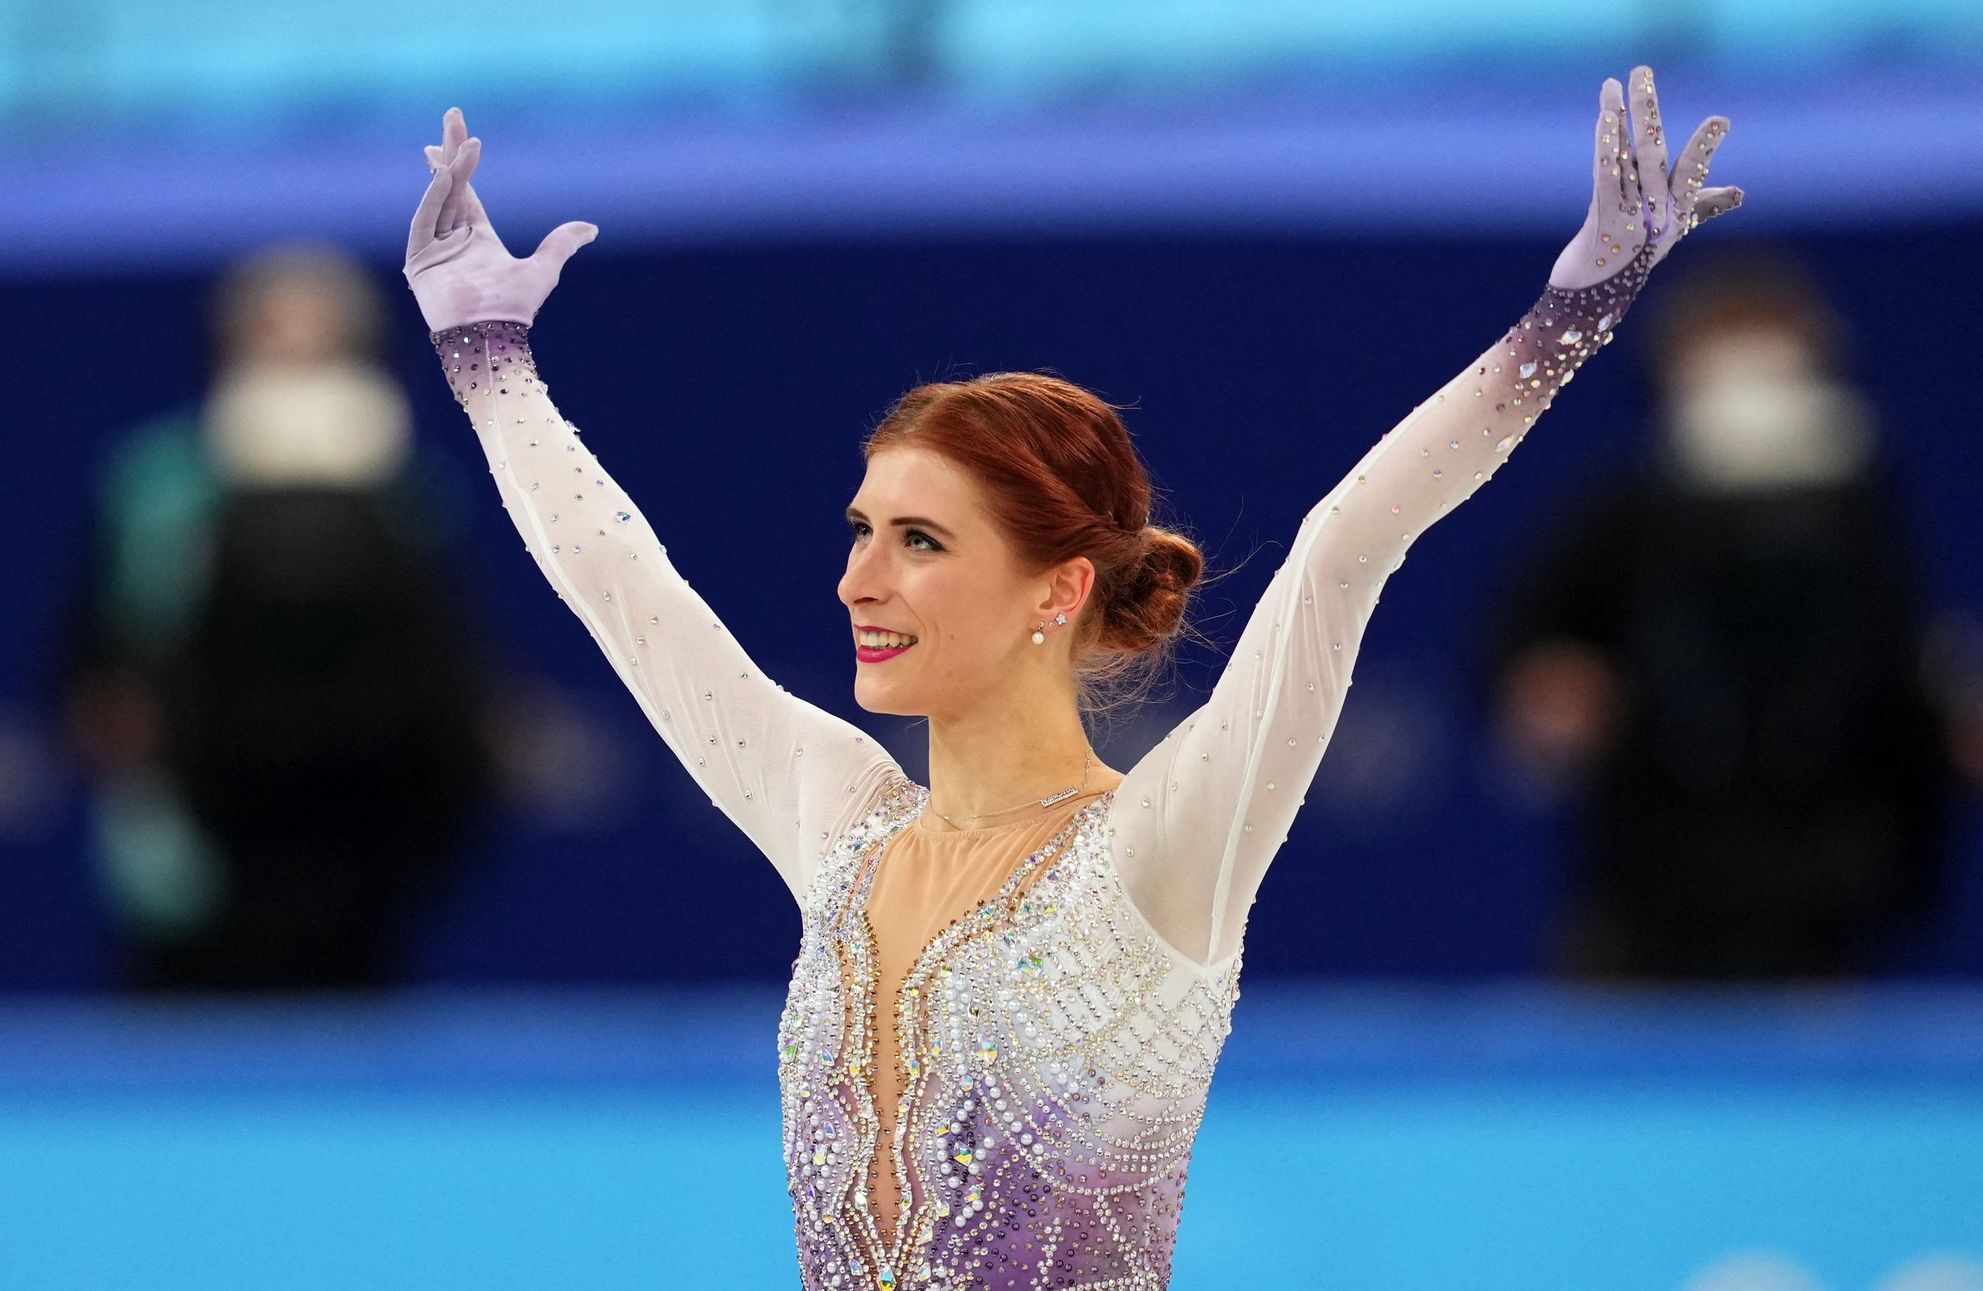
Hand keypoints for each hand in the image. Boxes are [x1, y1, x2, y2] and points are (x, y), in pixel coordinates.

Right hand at [402, 106, 598, 331]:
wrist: (491, 336)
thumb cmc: (515, 309)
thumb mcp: (543, 270)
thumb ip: (561, 244)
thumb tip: (592, 227)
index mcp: (477, 239)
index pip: (466, 192)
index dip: (463, 164)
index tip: (462, 136)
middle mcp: (452, 239)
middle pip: (450, 184)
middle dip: (450, 150)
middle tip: (453, 114)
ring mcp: (433, 249)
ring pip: (438, 197)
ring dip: (448, 170)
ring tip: (459, 142)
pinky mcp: (419, 261)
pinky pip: (424, 222)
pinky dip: (434, 197)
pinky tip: (446, 175)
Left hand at [1549, 66, 1741, 290]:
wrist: (1595, 300)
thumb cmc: (1636, 260)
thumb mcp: (1673, 231)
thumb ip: (1704, 206)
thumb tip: (1739, 192)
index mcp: (1676, 213)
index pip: (1692, 174)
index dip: (1703, 148)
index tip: (1720, 121)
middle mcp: (1657, 216)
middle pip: (1655, 155)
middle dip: (1649, 112)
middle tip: (1642, 71)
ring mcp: (1630, 220)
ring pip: (1626, 160)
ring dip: (1618, 119)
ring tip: (1613, 84)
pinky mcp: (1604, 223)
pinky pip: (1605, 177)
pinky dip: (1605, 147)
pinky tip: (1602, 120)